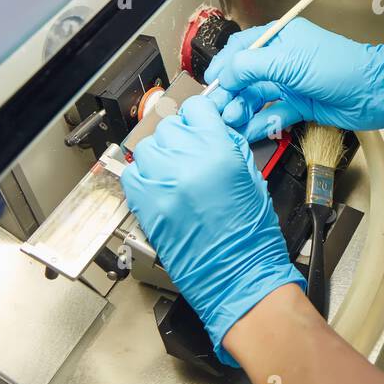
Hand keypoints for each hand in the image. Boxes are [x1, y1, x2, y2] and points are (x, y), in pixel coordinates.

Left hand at [120, 95, 303, 365]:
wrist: (238, 274)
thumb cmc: (250, 235)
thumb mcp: (251, 176)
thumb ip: (227, 146)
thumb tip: (210, 130)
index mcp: (219, 151)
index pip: (195, 109)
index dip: (198, 116)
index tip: (198, 124)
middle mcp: (188, 162)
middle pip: (169, 126)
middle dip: (180, 137)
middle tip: (189, 154)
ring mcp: (163, 184)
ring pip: (147, 148)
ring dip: (159, 155)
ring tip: (173, 172)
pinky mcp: (146, 205)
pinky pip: (131, 174)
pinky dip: (142, 176)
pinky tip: (158, 186)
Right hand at [205, 18, 383, 141]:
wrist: (376, 91)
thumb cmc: (339, 68)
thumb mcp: (290, 62)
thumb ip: (252, 66)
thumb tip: (224, 73)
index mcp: (281, 38)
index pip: (242, 48)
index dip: (224, 65)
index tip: (211, 83)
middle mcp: (284, 60)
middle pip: (246, 76)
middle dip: (230, 93)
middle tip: (218, 110)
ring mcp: (292, 84)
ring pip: (258, 98)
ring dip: (243, 110)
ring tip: (232, 122)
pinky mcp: (302, 106)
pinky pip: (275, 114)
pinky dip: (262, 123)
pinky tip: (251, 131)